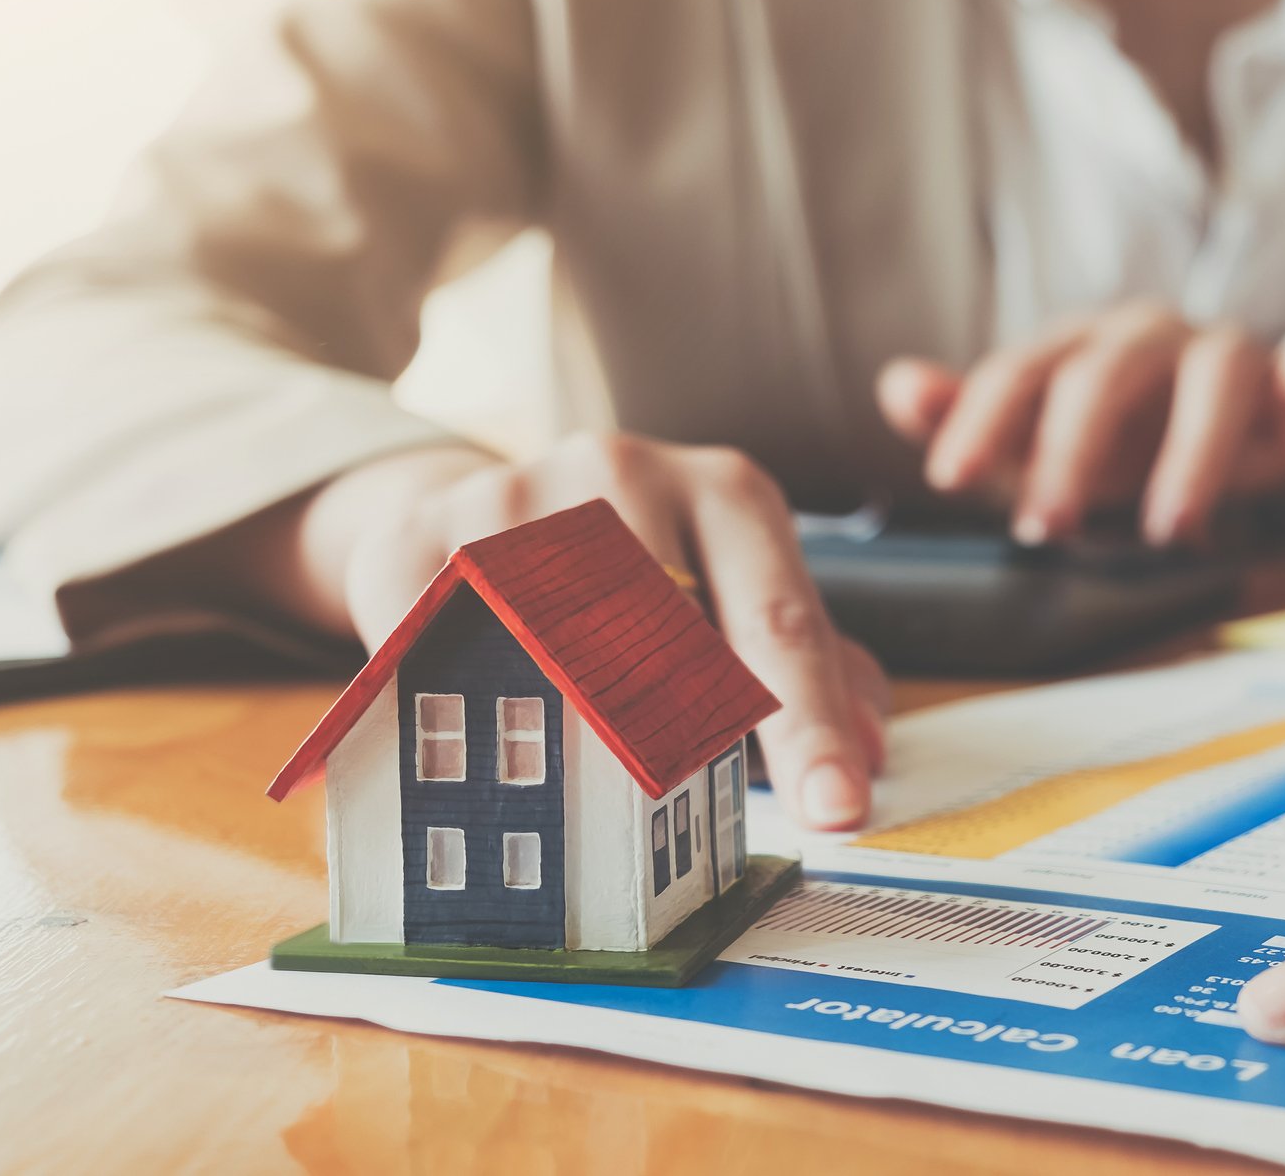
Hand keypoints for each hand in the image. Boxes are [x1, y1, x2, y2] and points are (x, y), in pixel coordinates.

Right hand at [274, 436, 887, 829]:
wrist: (490, 506)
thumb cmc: (644, 578)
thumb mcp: (737, 598)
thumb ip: (813, 671)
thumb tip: (871, 754)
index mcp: (727, 492)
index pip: (779, 621)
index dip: (809, 724)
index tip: (836, 807)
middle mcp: (623, 470)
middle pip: (664, 633)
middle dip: (688, 736)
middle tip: (690, 815)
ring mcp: (513, 496)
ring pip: (549, 647)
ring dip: (570, 736)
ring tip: (580, 795)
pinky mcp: (414, 539)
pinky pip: (437, 655)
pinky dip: (456, 716)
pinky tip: (468, 752)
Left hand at [876, 303, 1284, 544]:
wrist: (1224, 426)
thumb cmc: (1117, 442)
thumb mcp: (1041, 445)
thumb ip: (975, 422)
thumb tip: (898, 385)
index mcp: (1074, 350)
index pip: (1018, 372)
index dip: (980, 418)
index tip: (949, 475)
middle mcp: (1144, 338)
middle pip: (1105, 373)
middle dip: (1071, 452)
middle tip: (1046, 529)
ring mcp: (1222, 351)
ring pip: (1215, 371)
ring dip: (1192, 448)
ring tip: (1171, 528)